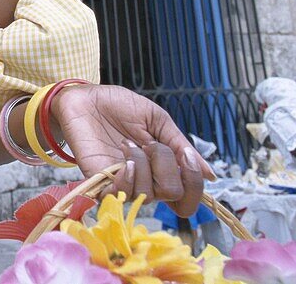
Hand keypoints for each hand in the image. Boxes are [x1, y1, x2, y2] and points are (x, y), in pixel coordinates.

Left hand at [51, 84, 215, 216]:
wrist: (85, 98)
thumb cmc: (119, 107)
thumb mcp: (157, 120)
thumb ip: (180, 146)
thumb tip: (210, 174)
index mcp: (162, 169)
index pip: (187, 197)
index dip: (194, 185)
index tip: (185, 156)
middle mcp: (145, 182)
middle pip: (173, 194)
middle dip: (167, 164)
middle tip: (149, 143)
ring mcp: (123, 183)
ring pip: (149, 193)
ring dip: (143, 162)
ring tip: (126, 143)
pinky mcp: (100, 182)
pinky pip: (121, 195)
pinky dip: (128, 176)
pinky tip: (123, 156)